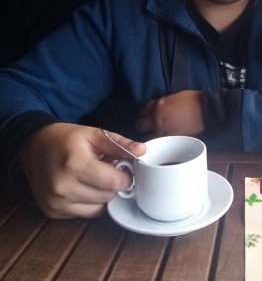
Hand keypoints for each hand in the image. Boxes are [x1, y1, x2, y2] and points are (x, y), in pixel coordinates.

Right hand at [18, 123, 145, 218]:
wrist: (34, 147)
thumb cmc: (66, 139)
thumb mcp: (94, 134)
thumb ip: (119, 144)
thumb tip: (142, 151)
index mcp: (75, 164)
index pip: (113, 182)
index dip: (125, 176)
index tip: (124, 168)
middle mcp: (63, 187)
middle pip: (107, 196)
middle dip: (113, 184)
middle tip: (107, 169)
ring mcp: (56, 203)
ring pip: (98, 209)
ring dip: (102, 195)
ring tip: (94, 177)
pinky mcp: (52, 212)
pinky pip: (84, 214)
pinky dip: (89, 203)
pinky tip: (83, 186)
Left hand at [136, 90, 204, 138]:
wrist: (206, 111)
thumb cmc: (194, 101)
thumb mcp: (174, 97)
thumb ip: (163, 103)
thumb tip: (159, 108)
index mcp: (158, 105)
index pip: (142, 110)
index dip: (144, 114)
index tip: (146, 116)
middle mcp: (156, 118)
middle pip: (141, 125)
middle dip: (143, 126)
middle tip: (147, 127)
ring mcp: (162, 131)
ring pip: (147, 137)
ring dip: (150, 136)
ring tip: (155, 136)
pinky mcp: (170, 140)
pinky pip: (159, 143)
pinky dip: (159, 142)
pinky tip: (162, 141)